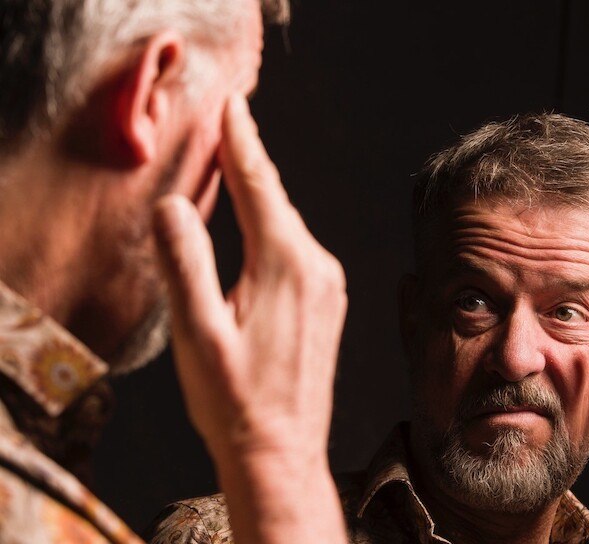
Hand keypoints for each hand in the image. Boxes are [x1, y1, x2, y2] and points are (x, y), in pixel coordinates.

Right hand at [153, 94, 346, 542]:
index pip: (259, 187)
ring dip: (261, 192)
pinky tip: (262, 222)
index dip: (241, 142)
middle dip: (250, 159)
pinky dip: (275, 224)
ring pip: (287, 223)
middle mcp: (318, 267)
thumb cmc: (236, 401)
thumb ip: (185, 265)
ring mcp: (328, 286)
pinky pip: (297, 248)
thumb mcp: (199, 334)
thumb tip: (173, 208)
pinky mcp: (326, 302)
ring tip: (238, 160)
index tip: (233, 106)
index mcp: (287, 266)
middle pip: (276, 199)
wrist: (282, 451)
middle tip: (232, 119)